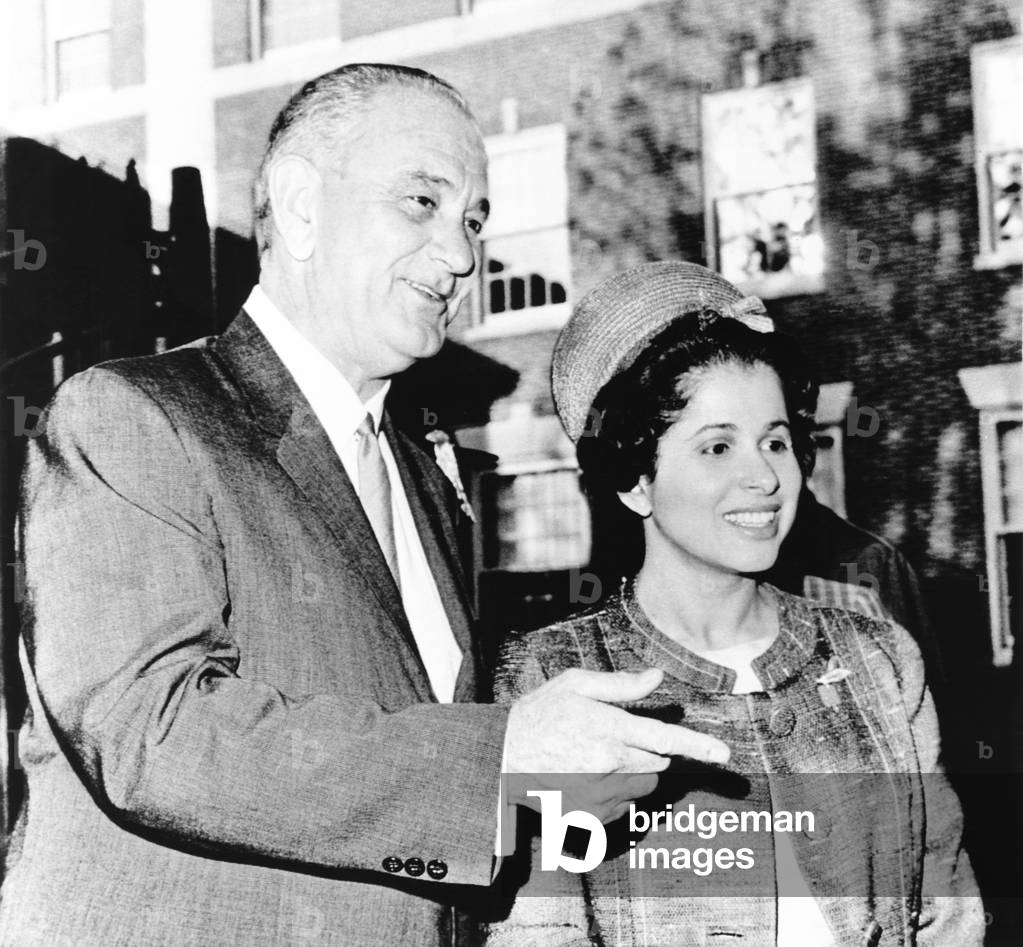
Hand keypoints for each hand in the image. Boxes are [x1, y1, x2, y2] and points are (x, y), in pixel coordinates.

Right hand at [503, 668, 729, 822]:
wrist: (502, 755)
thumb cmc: (540, 712)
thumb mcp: (576, 684)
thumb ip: (620, 684)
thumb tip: (657, 678)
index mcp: (609, 729)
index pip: (664, 738)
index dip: (698, 745)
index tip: (724, 754)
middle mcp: (608, 765)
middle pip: (657, 762)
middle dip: (648, 750)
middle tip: (614, 736)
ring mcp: (599, 795)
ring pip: (642, 785)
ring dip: (633, 773)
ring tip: (597, 758)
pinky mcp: (590, 817)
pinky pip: (623, 808)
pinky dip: (616, 795)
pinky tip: (588, 778)